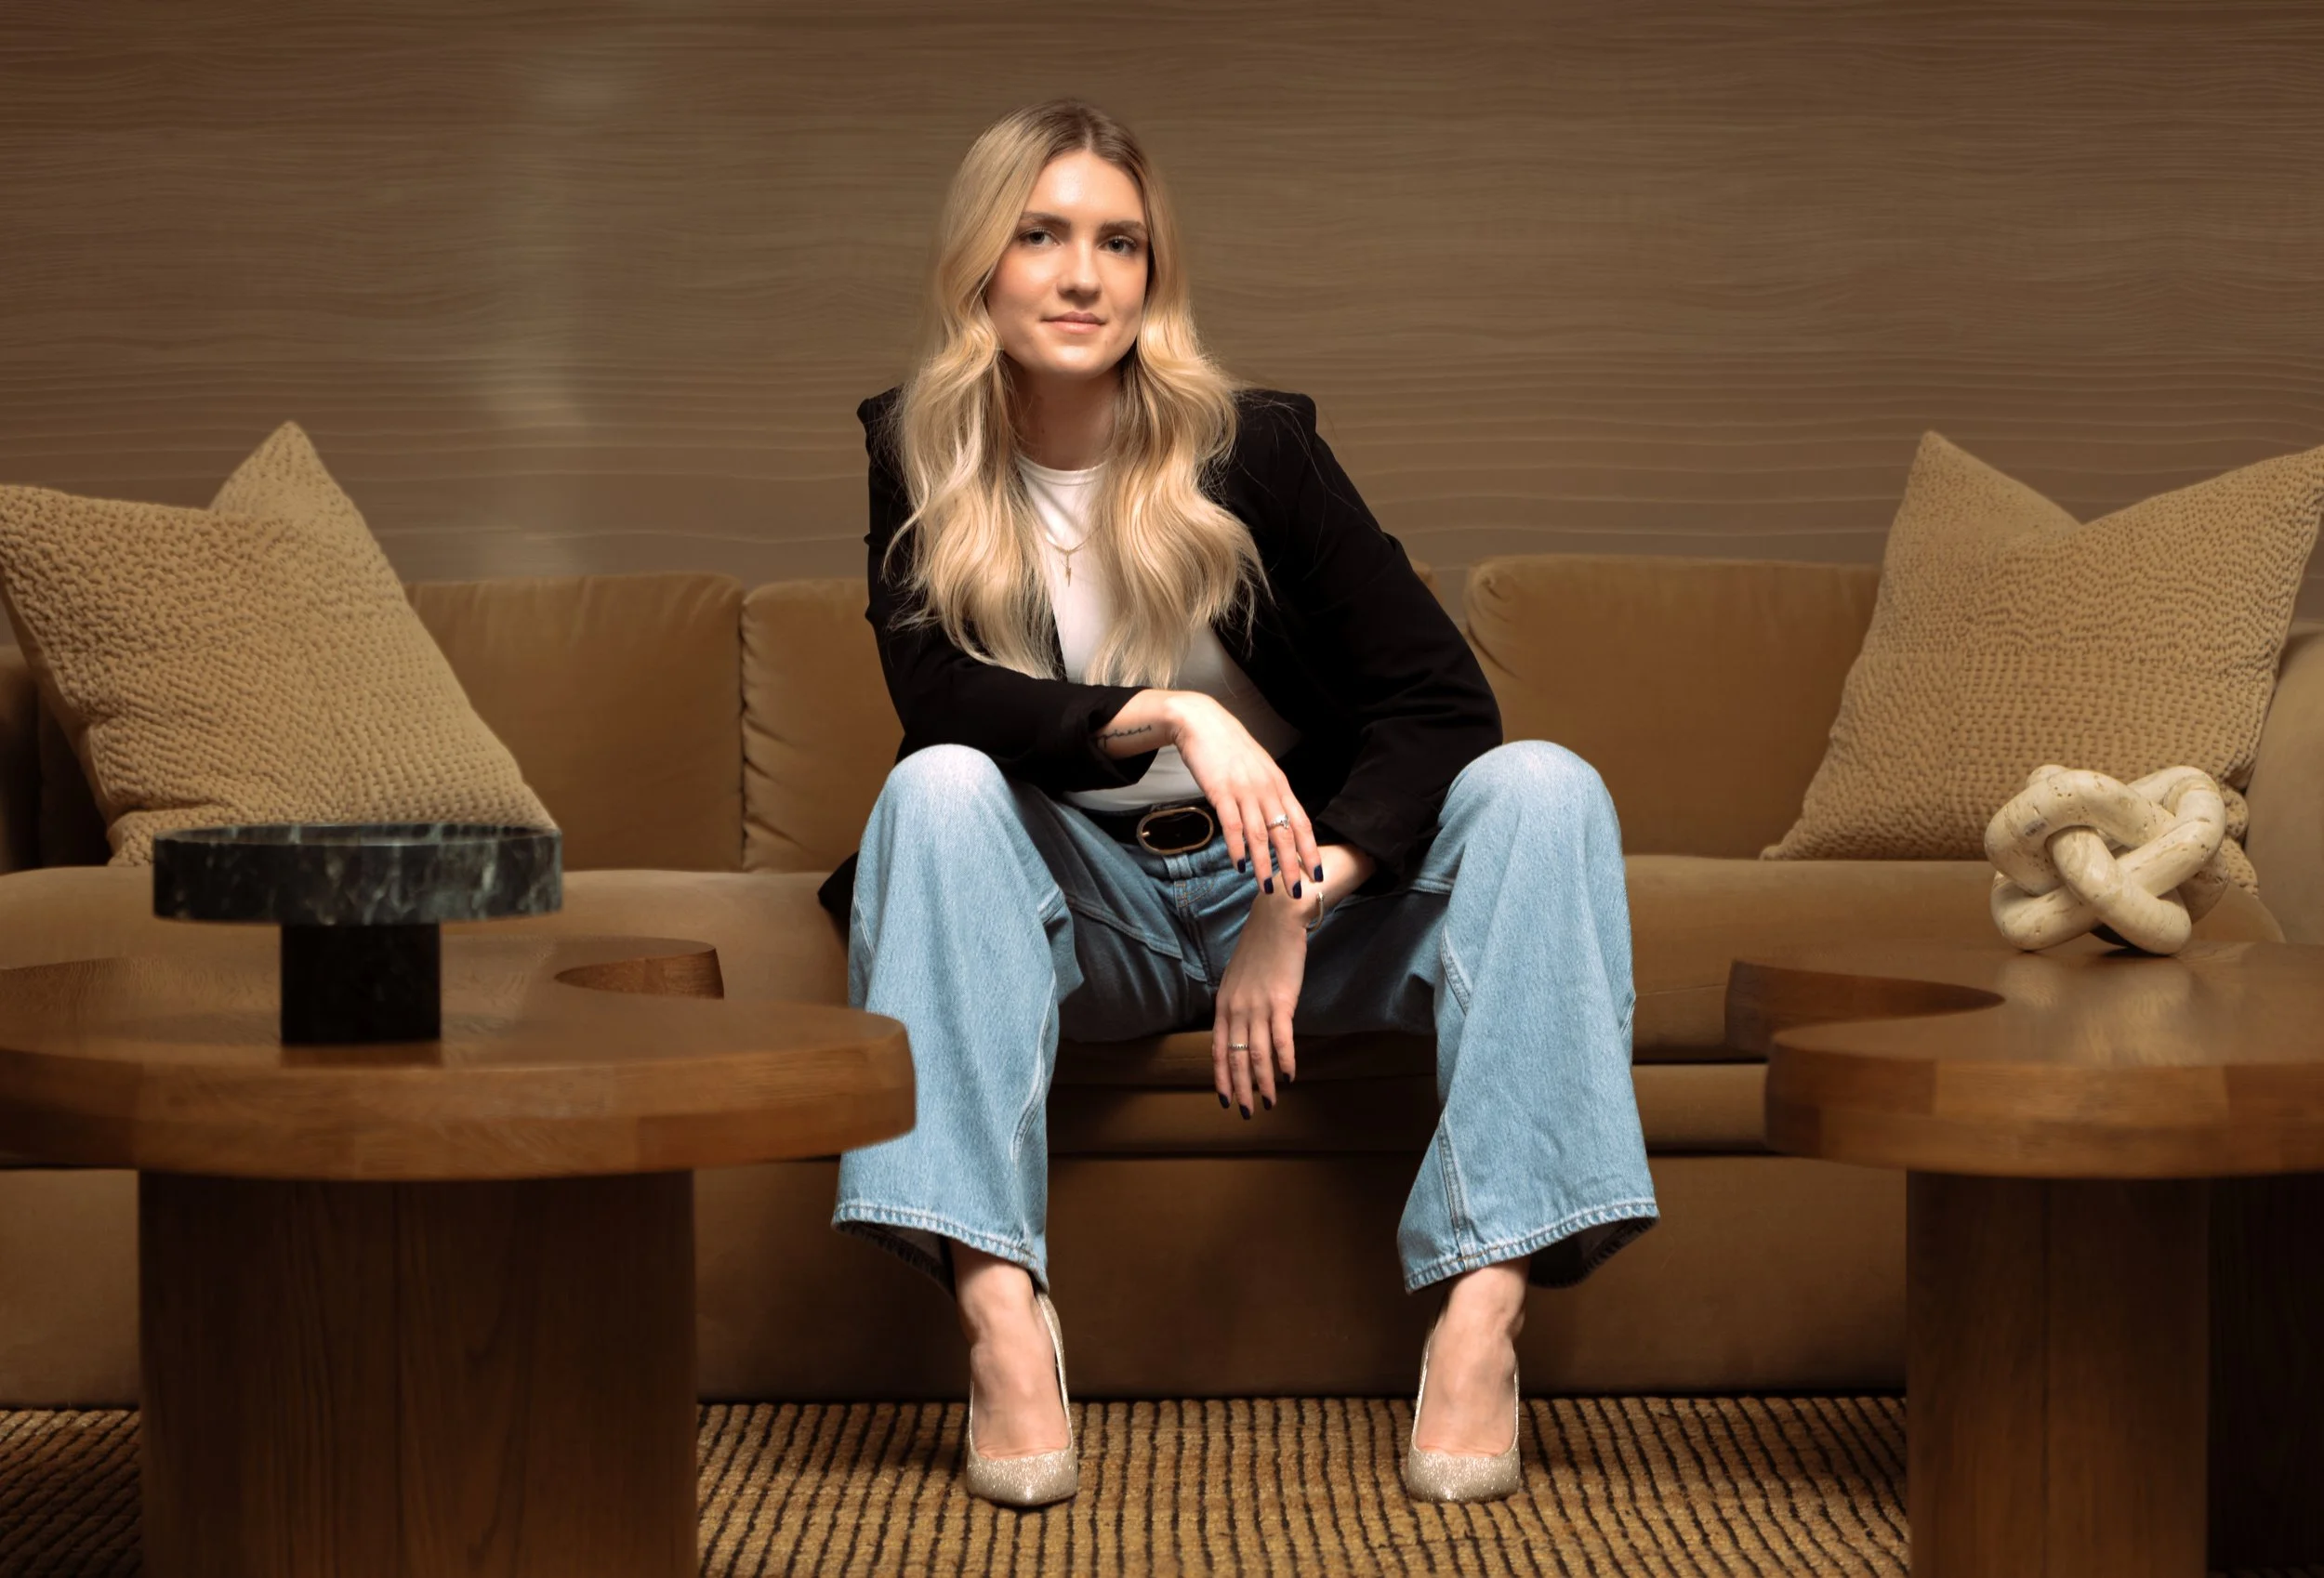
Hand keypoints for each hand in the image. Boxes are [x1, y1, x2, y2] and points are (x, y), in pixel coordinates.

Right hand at [1150, 692, 1319, 894]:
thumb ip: (1271, 793)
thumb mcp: (1260, 768)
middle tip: (1296, 891)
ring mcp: (1244, 791)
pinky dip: (1237, 848)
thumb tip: (1279, 821)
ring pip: (1259, 835)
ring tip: (1267, 887)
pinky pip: (1233, 825)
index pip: (1301, 823)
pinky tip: (1240, 865)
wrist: (1202, 722)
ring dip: (1264, 864)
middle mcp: (1266, 789)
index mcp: (1279, 784)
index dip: (1310, 850)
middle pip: (1284, 834)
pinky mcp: (1221, 792)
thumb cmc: (1231, 748)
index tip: (1317, 873)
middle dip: (1291, 865)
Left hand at [1211, 887, 1310, 1114]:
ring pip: (1258, 1054)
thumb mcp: (1236, 978)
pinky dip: (1285, 1061)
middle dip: (1240, 1089)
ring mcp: (1257, 1006)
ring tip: (1268, 1102)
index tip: (1225, 1099)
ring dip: (1263, 1082)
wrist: (1277, 919)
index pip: (1217, 1050)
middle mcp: (1236, 1009)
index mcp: (1223, 1005)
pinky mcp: (1281, 1001)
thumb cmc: (1260, 948)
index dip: (1221, 1077)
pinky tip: (1289, 1077)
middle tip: (1246, 1113)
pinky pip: (1281, 1039)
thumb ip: (1234, 1004)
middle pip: (1236, 1058)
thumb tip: (1236, 1028)